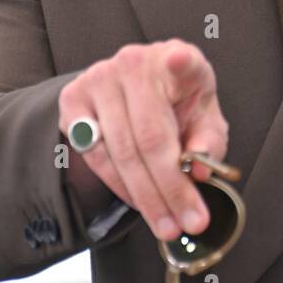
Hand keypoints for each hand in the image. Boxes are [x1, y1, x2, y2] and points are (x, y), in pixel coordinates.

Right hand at [59, 40, 228, 240]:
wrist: (138, 94)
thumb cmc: (179, 106)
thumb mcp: (205, 120)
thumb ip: (208, 142)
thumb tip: (199, 170)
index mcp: (178, 58)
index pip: (181, 59)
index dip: (180, 62)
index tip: (180, 61)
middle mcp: (135, 62)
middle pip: (149, 136)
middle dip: (169, 189)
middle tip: (186, 223)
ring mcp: (99, 78)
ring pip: (120, 152)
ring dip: (144, 197)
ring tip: (165, 224)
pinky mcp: (73, 98)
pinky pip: (95, 155)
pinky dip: (118, 185)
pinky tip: (138, 201)